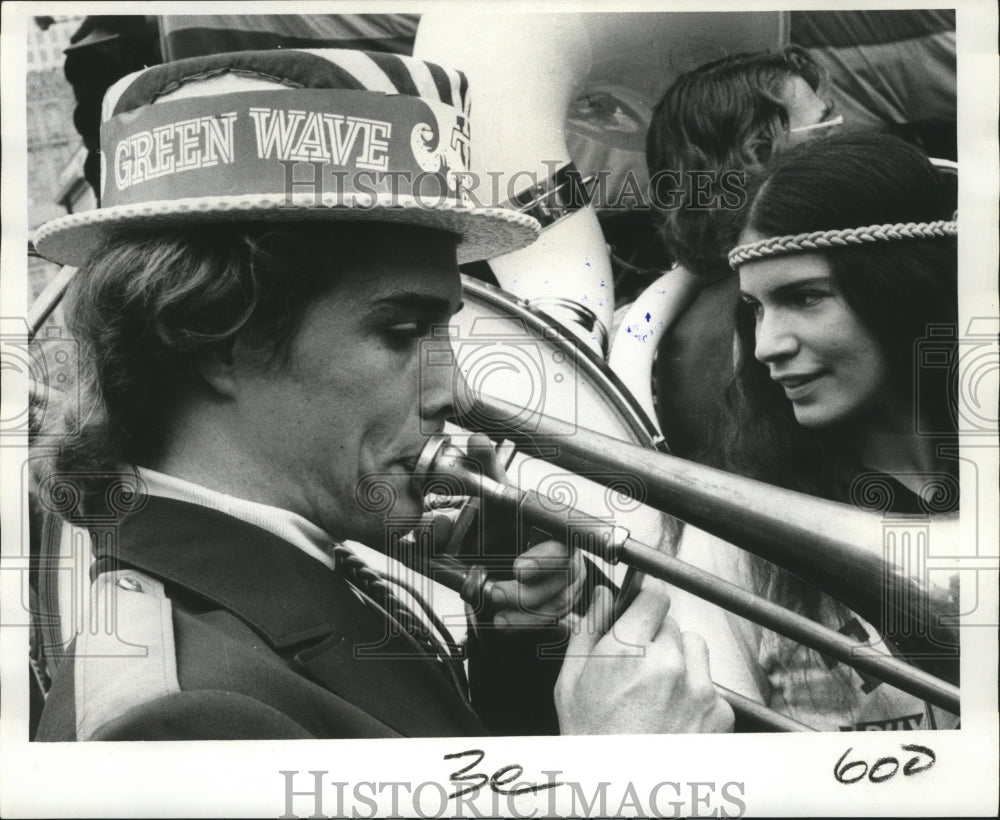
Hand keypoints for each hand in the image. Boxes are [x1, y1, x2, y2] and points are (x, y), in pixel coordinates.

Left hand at [463, 434, 585, 629]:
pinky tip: (500, 621)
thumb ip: (487, 471)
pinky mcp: (560, 606)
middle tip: (495, 589)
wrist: (499, 556)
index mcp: (556, 527)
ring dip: (519, 607)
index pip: (563, 544)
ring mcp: (567, 583)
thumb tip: (478, 440)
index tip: (518, 568)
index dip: (543, 558)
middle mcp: (568, 555)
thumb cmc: (503, 524)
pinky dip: (521, 623)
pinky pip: (548, 621)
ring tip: (491, 601)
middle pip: (560, 578)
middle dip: (528, 589)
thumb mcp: (494, 498)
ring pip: (553, 602)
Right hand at [555, 583, 733, 733]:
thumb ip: (589, 629)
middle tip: (636, 666)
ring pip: (694, 649)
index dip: (644, 602)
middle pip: (671, 624)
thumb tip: (603, 597)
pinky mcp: (718, 713)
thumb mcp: (571, 681)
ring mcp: (698, 689)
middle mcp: (668, 664)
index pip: (653, 596)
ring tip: (655, 690)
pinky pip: (709, 684)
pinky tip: (670, 712)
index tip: (640, 609)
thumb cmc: (591, 742)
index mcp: (628, 649)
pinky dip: (694, 692)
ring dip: (679, 659)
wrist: (618, 791)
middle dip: (655, 637)